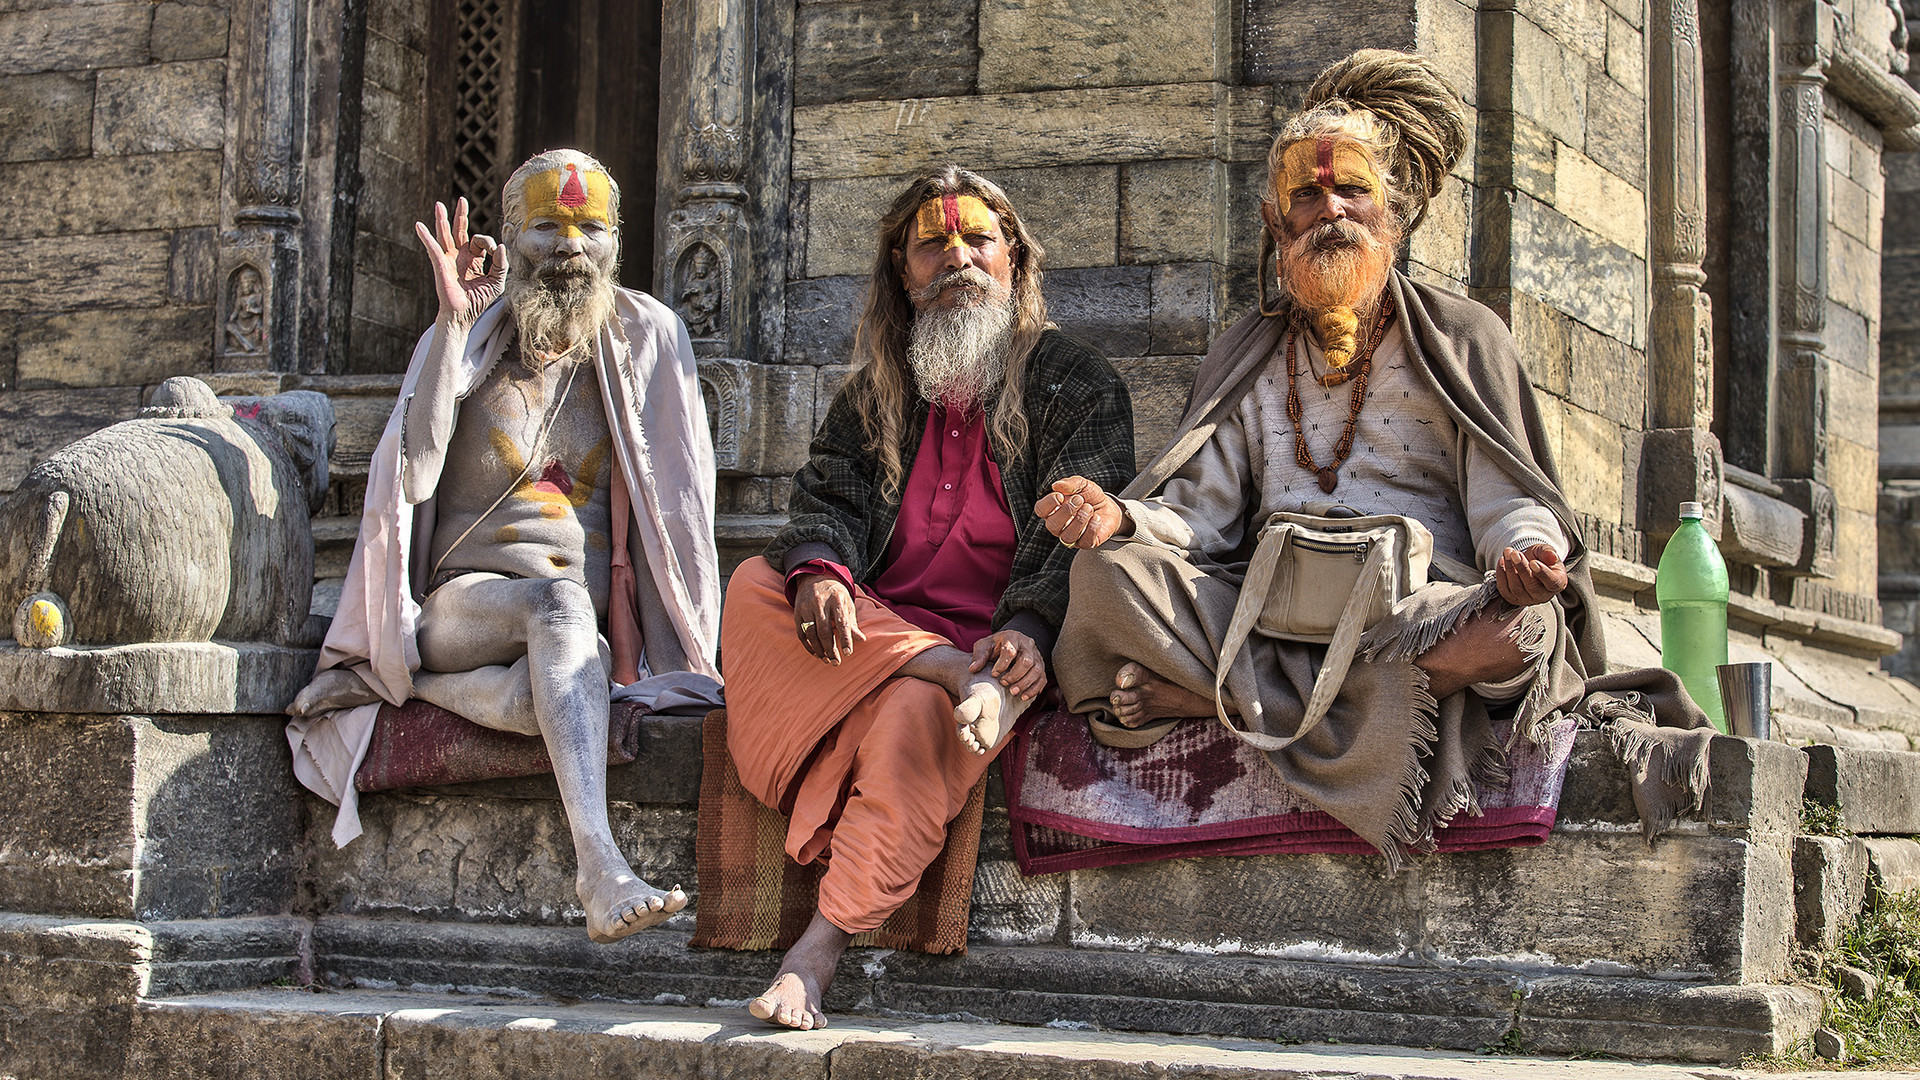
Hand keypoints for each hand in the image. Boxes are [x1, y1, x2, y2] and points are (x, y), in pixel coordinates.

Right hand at [415, 197, 506, 328]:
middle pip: (459, 230)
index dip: (489, 243)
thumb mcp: (496, 281)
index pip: (480, 241)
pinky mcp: (440, 264)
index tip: (494, 252)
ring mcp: (448, 259)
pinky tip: (419, 225)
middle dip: (461, 215)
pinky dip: (425, 236)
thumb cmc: (479, 300)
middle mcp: (459, 255)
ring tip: (439, 204)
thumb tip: (500, 246)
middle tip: (462, 199)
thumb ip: (501, 264)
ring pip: (445, 234)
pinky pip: (432, 247)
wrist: (464, 315)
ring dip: (442, 219)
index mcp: (473, 258)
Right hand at [792, 573, 863, 664]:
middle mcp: (820, 603)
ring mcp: (806, 607)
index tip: (848, 653)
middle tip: (836, 663)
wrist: (815, 578)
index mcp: (836, 599)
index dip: (845, 639)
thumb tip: (861, 640)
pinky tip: (816, 653)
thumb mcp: (847, 604)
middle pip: (824, 631)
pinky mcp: (797, 612)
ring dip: (819, 650)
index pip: (842, 622)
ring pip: (811, 634)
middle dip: (831, 649)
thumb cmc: (835, 594)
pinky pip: (801, 633)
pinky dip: (808, 646)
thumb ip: (852, 622)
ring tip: (827, 660)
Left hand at [969, 629, 1046, 699]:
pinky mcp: (1041, 667)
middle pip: (1027, 661)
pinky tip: (1024, 697)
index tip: (993, 674)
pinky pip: (1042, 679)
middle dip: (1015, 675)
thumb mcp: (984, 646)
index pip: (1010, 651)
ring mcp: (1037, 656)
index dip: (1002, 665)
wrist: (1010, 644)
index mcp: (1012, 637)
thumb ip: (979, 656)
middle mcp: (1027, 645)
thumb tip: (973, 669)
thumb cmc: (995, 646)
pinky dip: (1034, 689)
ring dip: (1025, 684)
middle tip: (1003, 683)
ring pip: (1037, 671)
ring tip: (1013, 693)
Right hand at [1033, 476, 1125, 549]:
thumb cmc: (1090, 496)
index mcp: (1052, 510)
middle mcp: (1058, 526)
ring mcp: (1071, 537)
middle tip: (1079, 499)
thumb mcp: (1082, 484)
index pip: (1040, 510)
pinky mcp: (1085, 544)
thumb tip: (1056, 486)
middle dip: (1066, 511)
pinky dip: (1091, 529)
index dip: (1048, 503)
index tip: (1061, 495)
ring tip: (1089, 508)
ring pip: (1067, 537)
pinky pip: (1084, 542)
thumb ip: (1070, 483)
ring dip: (1079, 520)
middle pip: (1052, 525)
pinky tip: (1097, 518)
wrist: (1108, 507)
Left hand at [1495, 544, 1568, 606]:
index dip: (1542, 573)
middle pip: (1532, 586)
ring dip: (1510, 569)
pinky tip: (1502, 560)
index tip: (1533, 562)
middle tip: (1515, 553)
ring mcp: (1527, 599)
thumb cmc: (1541, 558)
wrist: (1528, 563)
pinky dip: (1501, 574)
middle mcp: (1543, 595)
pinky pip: (1504, 589)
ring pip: (1516, 588)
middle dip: (1522, 568)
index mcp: (1557, 584)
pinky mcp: (1512, 599)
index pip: (1551, 582)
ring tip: (1508, 553)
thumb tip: (1552, 556)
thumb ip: (1548, 552)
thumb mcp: (1546, 551)